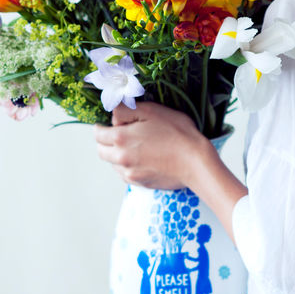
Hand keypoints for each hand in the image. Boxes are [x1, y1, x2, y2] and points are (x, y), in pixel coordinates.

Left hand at [94, 101, 209, 190]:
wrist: (196, 162)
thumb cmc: (178, 134)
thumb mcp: (152, 111)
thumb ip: (126, 110)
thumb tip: (113, 115)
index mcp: (121, 138)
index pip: (98, 134)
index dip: (102, 127)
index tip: (108, 124)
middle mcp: (121, 158)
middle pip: (101, 151)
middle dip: (106, 142)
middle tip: (120, 134)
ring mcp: (130, 173)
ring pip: (112, 164)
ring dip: (116, 155)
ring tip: (134, 146)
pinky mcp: (140, 183)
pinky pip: (125, 174)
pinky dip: (128, 166)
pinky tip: (142, 158)